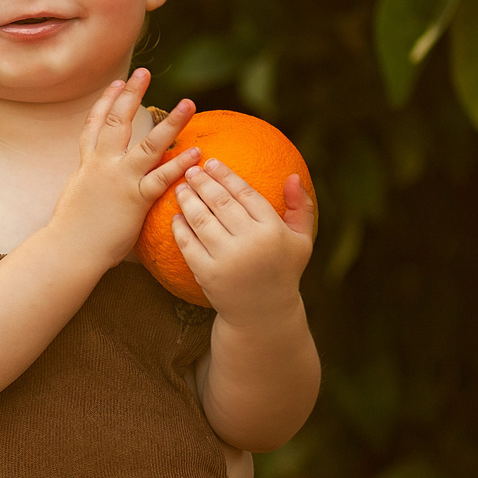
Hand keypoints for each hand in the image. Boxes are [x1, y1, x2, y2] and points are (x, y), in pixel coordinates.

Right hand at [51, 68, 199, 269]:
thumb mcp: (77, 196)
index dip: (105, 102)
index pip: (95, 125)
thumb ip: (90, 182)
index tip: (116, 83)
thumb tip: (97, 180)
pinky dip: (179, 164)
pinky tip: (195, 152)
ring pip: (149, 144)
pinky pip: (161, 178)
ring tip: (188, 103)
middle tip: (144, 72)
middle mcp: (103, 165)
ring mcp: (120, 180)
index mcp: (88, 163)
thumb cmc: (72, 231)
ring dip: (171, 122)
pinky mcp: (135, 199)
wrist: (68, 250)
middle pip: (118, 121)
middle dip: (131, 94)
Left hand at [169, 159, 316, 322]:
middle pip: (220, 202)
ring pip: (200, 219)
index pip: (246, 194)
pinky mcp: (207, 274)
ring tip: (180, 188)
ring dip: (187, 199)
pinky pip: (187, 243)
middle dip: (202, 182)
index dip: (226, 175)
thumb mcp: (301, 241)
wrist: (263, 315)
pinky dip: (179, 226)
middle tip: (190, 170)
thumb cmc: (283, 271)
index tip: (212, 162)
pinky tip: (176, 215)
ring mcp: (227, 259)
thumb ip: (301, 207)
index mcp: (273, 231)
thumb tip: (292, 176)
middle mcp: (250, 243)